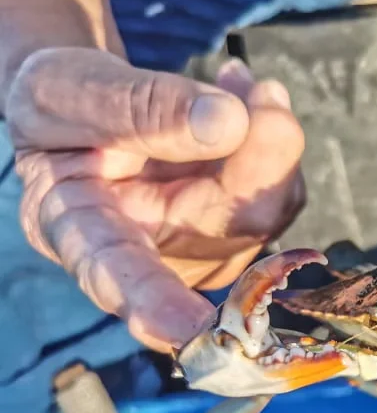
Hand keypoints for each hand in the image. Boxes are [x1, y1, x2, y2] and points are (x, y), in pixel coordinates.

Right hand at [6, 48, 305, 352]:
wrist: (89, 101)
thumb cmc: (62, 103)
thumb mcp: (71, 87)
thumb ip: (140, 104)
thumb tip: (230, 123)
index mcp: (76, 230)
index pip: (116, 273)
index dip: (155, 303)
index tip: (191, 328)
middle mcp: (146, 255)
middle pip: (225, 229)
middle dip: (258, 159)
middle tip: (266, 95)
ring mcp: (198, 248)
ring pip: (265, 211)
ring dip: (268, 138)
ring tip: (239, 83)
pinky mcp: (235, 230)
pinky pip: (279, 191)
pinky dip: (273, 138)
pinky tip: (243, 97)